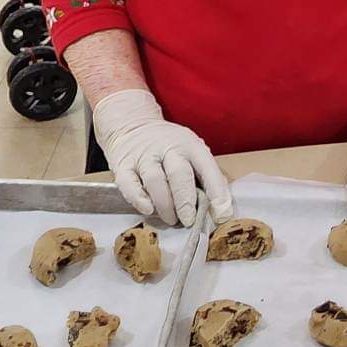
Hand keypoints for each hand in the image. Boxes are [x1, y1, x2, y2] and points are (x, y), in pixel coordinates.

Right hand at [90, 89, 232, 226]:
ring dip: (165, 205)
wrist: (133, 125)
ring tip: (171, 220)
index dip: (216, 191)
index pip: (207, 168)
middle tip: (189, 221)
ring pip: (155, 181)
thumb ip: (204, 176)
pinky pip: (129, 183)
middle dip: (186, 202)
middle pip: (179, 174)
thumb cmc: (170, 147)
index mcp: (191, 146)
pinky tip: (148, 210)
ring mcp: (144, 156)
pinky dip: (138, 198)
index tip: (222, 214)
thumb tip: (220, 208)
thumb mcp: (191, 152)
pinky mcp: (123, 165)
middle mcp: (168, 148)